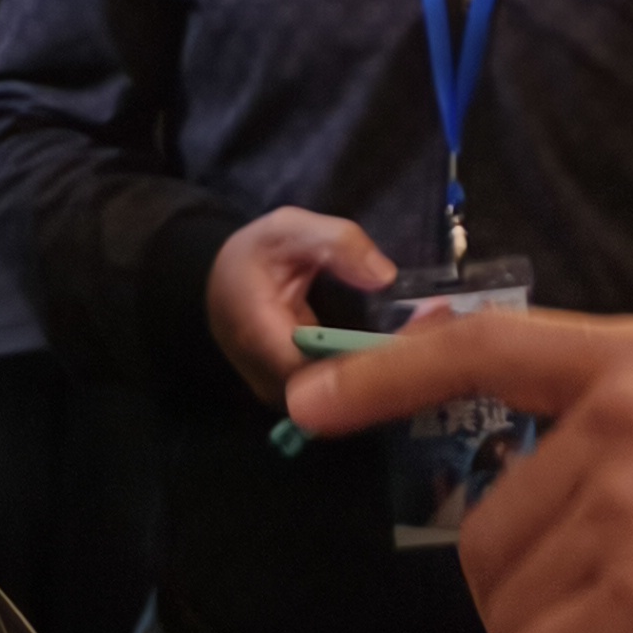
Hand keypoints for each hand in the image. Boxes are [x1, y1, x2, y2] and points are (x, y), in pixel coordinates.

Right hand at [203, 208, 401, 399]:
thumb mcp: (291, 228)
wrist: (221, 280)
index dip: (357, 361)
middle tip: (411, 345)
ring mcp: (273, 390)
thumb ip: (337, 243)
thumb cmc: (258, 253)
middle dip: (368, 372)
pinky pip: (324, 397)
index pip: (311, 370)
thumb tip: (385, 277)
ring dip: (362, 379)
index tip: (400, 343)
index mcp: (257, 331)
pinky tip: (378, 356)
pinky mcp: (286, 395)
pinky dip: (352, 379)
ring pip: (325, 403)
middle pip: (323, 393)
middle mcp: (262, 373)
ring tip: (399, 349)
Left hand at [284, 311, 632, 632]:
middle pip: (488, 532)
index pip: (487, 347)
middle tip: (616, 624)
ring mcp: (616, 510)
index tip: (308, 396)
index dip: (390, 373)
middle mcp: (613, 425)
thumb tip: (590, 500)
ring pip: (509, 612)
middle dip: (534, 597)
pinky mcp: (626, 598)